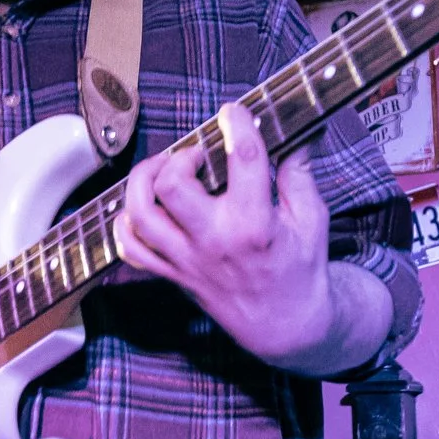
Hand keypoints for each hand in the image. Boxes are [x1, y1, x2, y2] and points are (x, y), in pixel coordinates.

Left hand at [115, 102, 376, 373]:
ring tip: (161, 169)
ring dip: (142, 182)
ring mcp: (188, 261)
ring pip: (141, 215)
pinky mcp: (174, 275)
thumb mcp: (311, 219)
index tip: (233, 111)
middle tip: (196, 154)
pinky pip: (133, 250)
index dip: (236, 124)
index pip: (242, 160)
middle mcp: (215, 241)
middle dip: (179, 156)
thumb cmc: (301, 269)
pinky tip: (142, 207)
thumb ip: (299, 174)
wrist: (286, 326)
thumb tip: (300, 133)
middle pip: (172, 185)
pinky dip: (126, 225)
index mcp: (255, 225)